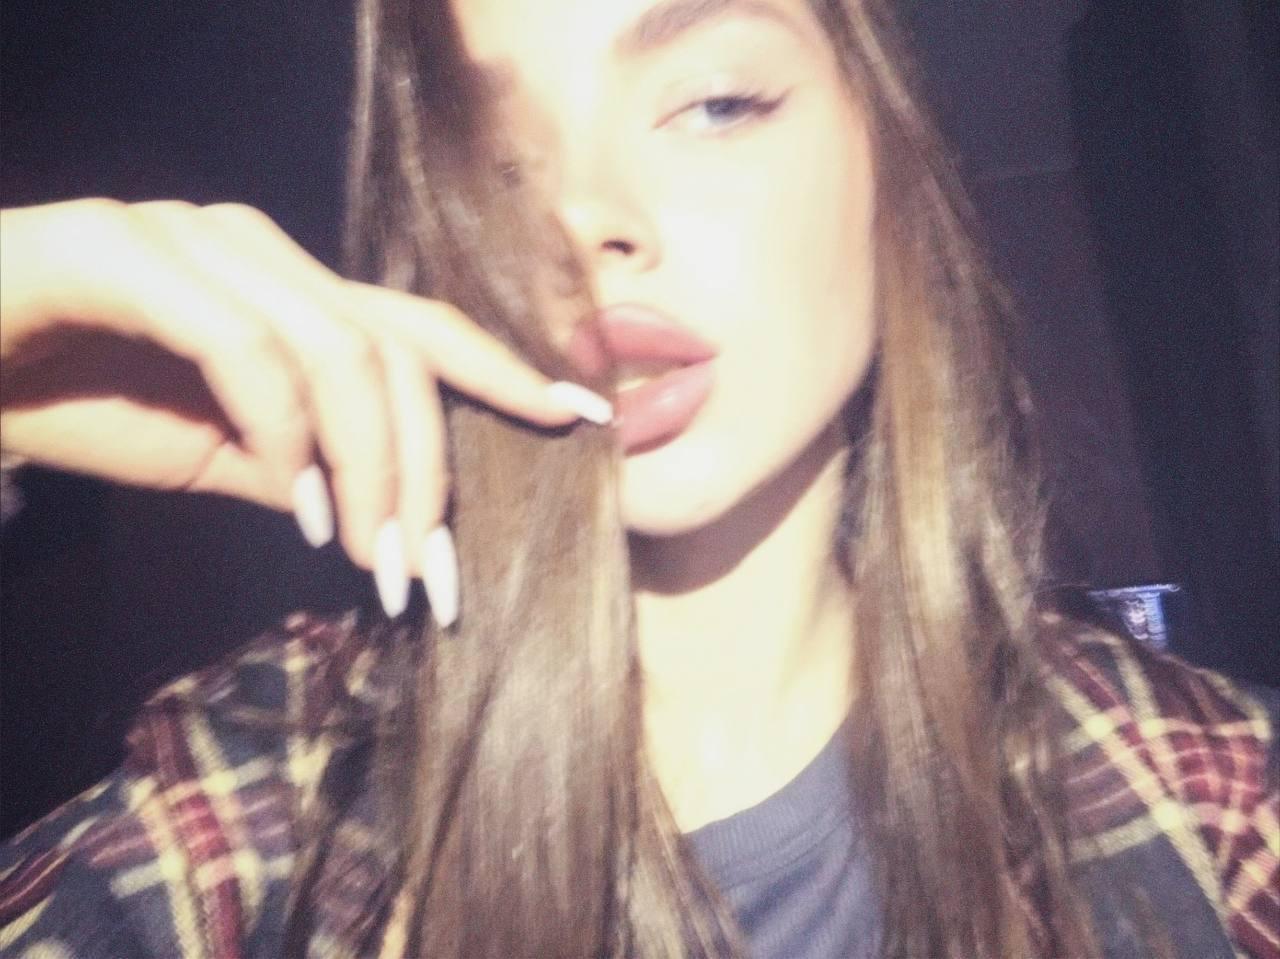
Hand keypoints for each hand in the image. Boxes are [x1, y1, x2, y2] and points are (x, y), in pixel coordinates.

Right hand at [0, 199, 611, 621]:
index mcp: (288, 290)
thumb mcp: (214, 455)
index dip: (506, 368)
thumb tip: (381, 508)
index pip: (420, 327)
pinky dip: (284, 430)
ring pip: (336, 349)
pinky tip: (295, 501)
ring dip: (369, 467)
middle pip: (394, 353)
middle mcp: (255, 249)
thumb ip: (302, 466)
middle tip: (424, 576)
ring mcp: (191, 241)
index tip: (582, 416)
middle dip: (427, 473)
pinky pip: (243, 343)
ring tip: (366, 556)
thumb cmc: (72, 398)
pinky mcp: (117, 249)